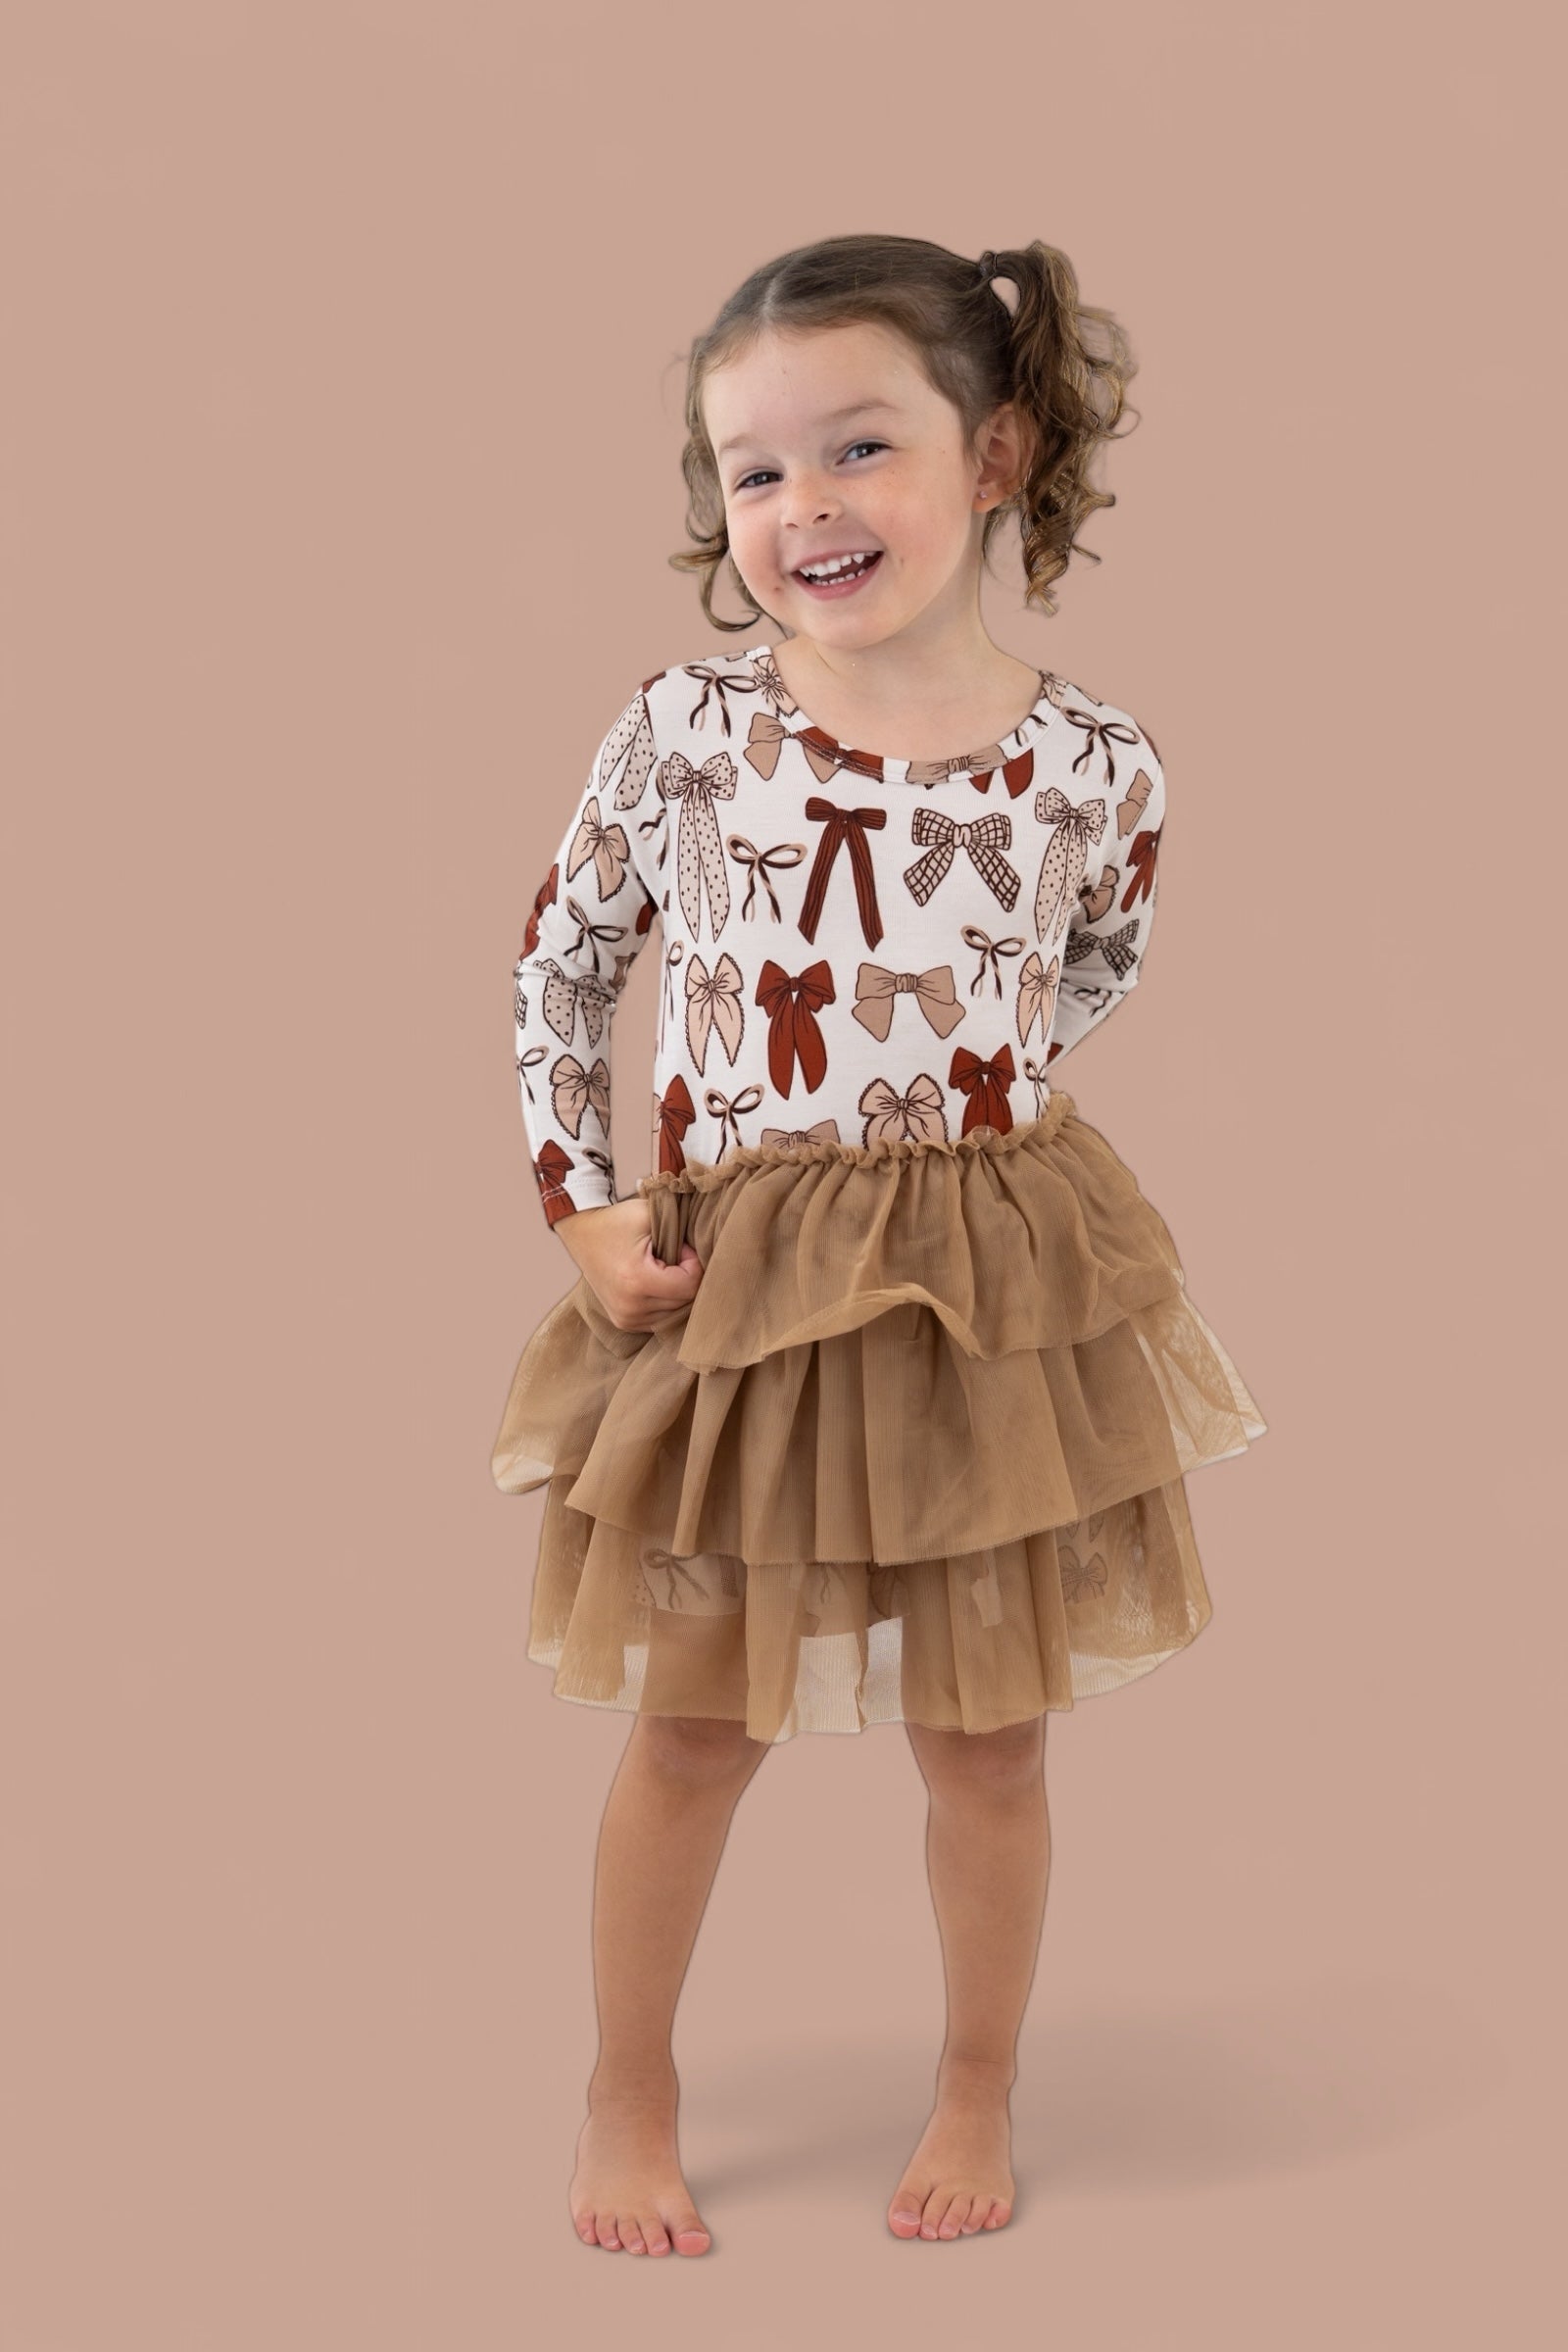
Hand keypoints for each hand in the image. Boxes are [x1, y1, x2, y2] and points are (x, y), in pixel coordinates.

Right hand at [553, 1197, 703, 1331]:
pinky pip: (661, 1319)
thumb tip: (705, 1255)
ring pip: (675, 1314)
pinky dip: (665, 1302)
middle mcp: (631, 1307)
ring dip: (677, 1292)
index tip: (681, 1247)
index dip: (694, 1264)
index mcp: (637, 1281)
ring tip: (662, 1269)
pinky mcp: (624, 1323)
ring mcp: (626, 1319)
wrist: (582, 1233)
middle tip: (674, 1256)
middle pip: (685, 1302)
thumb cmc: (617, 1221)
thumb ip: (681, 1233)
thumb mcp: (649, 1216)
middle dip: (687, 1278)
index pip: (690, 1285)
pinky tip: (655, 1283)